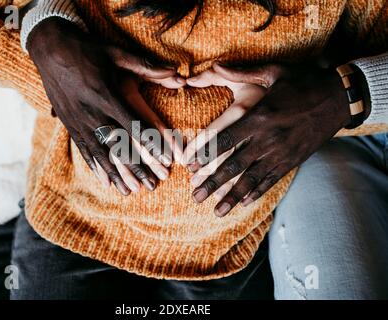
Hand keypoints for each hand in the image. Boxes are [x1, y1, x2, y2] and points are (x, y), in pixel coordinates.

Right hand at [28, 17, 183, 194]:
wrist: (49, 48)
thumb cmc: (87, 50)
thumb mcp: (116, 53)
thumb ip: (146, 66)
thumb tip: (177, 72)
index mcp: (106, 94)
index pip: (134, 126)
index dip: (151, 145)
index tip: (165, 162)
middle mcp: (92, 112)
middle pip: (118, 146)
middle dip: (136, 168)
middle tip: (151, 186)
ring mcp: (78, 120)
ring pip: (100, 154)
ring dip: (116, 174)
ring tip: (130, 192)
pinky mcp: (68, 123)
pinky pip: (83, 149)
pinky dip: (95, 167)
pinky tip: (105, 181)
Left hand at [183, 63, 350, 216]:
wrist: (340, 97)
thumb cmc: (304, 81)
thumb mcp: (273, 71)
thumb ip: (240, 72)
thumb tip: (213, 65)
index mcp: (259, 115)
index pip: (225, 139)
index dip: (205, 153)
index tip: (189, 166)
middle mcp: (268, 138)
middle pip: (234, 165)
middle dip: (213, 182)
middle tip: (195, 196)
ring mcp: (282, 152)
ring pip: (252, 179)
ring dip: (232, 196)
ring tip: (216, 211)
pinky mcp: (293, 160)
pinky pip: (272, 180)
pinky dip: (257, 192)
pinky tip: (244, 202)